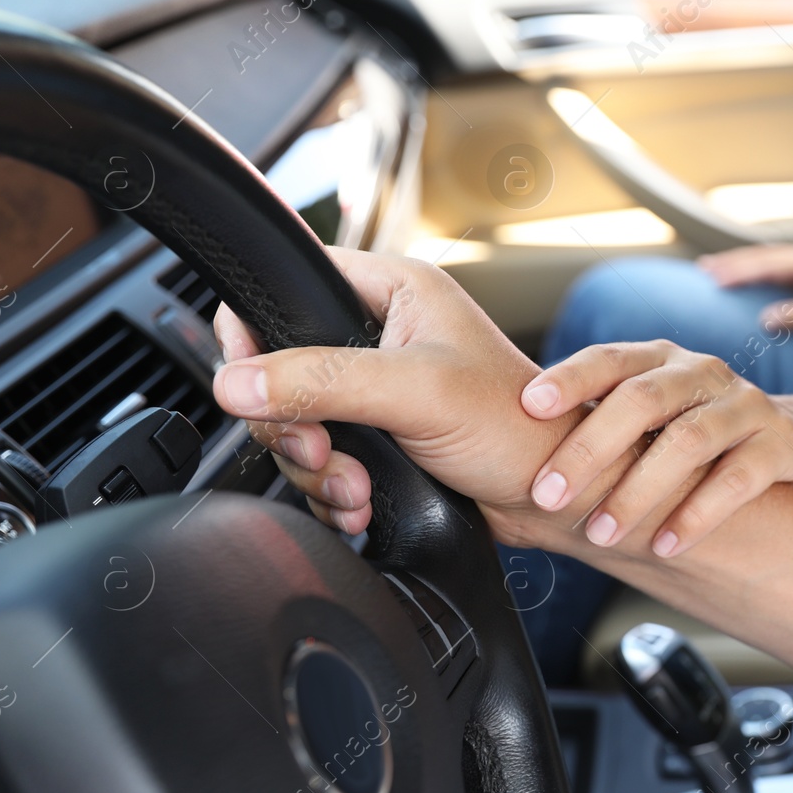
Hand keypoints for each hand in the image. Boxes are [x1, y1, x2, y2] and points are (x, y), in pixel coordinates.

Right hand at [210, 248, 576, 533]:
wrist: (555, 497)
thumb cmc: (518, 428)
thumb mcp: (417, 392)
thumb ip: (323, 381)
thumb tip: (237, 383)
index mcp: (391, 291)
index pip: (288, 286)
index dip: (256, 333)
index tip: (253, 384)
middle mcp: (379, 334)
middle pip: (280, 372)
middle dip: (294, 427)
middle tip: (323, 449)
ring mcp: (377, 392)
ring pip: (297, 426)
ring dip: (317, 471)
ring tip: (358, 491)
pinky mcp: (381, 441)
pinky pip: (322, 464)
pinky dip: (334, 494)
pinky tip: (364, 506)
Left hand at [520, 341, 792, 557]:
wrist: (792, 443)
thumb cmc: (692, 438)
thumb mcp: (646, 423)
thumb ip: (588, 441)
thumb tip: (497, 494)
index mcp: (657, 360)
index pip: (608, 360)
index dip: (568, 379)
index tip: (527, 406)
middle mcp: (700, 373)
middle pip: (642, 398)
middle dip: (589, 448)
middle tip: (547, 494)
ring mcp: (743, 405)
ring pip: (689, 440)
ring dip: (638, 491)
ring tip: (601, 533)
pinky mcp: (779, 444)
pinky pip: (738, 478)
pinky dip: (698, 514)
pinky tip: (666, 546)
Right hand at [698, 243, 792, 337]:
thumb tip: (765, 319)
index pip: (768, 264)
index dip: (739, 271)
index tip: (714, 278)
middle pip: (762, 256)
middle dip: (732, 262)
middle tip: (702, 271)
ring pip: (767, 258)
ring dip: (740, 263)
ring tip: (711, 270)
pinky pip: (775, 265)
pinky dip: (754, 269)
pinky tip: (740, 275)